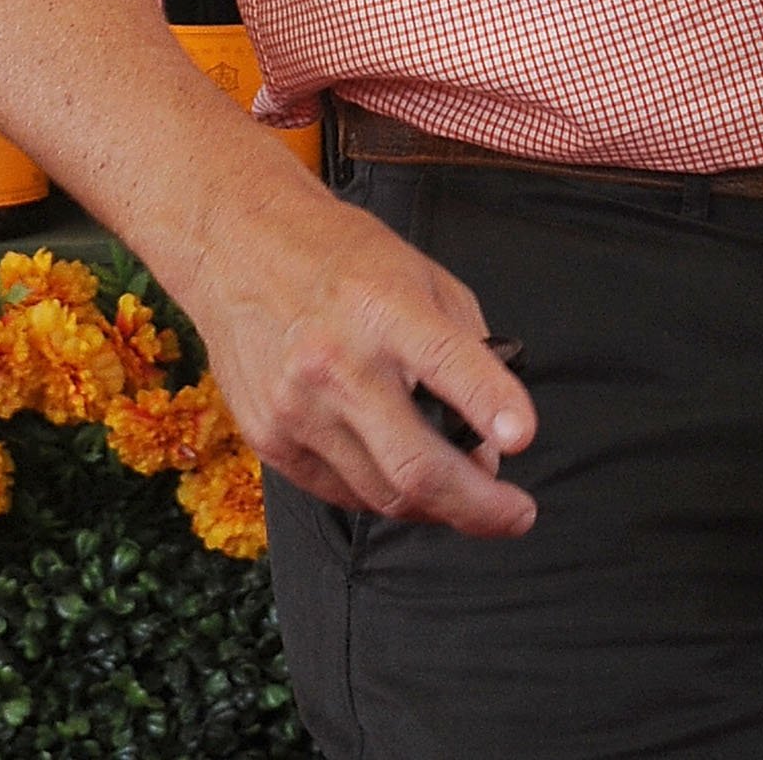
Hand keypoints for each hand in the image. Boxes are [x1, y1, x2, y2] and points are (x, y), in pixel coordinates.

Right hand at [184, 155, 537, 533]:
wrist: (239, 248)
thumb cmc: (341, 258)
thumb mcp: (420, 274)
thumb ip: (465, 347)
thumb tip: (490, 432)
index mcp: (384, 309)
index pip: (448, 364)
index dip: (491, 404)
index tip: (523, 437)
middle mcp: (337, 364)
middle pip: (415, 467)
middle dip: (478, 506)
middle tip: (515, 515)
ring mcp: (297, 409)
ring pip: (382, 496)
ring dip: (434, 506)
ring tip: (459, 489)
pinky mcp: (270, 439)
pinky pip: (341, 492)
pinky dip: (383, 494)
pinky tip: (400, 475)